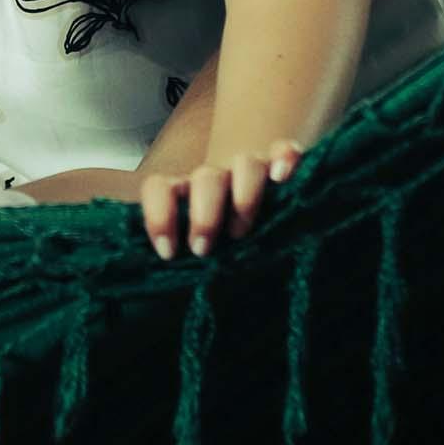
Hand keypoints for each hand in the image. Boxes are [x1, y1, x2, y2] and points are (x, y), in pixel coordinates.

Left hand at [139, 140, 304, 259]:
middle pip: (207, 180)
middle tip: (203, 249)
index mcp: (186, 193)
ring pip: (247, 166)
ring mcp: (250, 167)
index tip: (168, 253)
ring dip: (246, 198)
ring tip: (242, 232)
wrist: (253, 194)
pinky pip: (284, 152)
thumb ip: (184, 258)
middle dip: (205, 216)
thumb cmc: (219, 233)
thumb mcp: (199, 245)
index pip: (160, 188)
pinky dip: (284, 159)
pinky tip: (283, 177)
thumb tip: (158, 292)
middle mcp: (217, 177)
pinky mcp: (280, 162)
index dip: (158, 216)